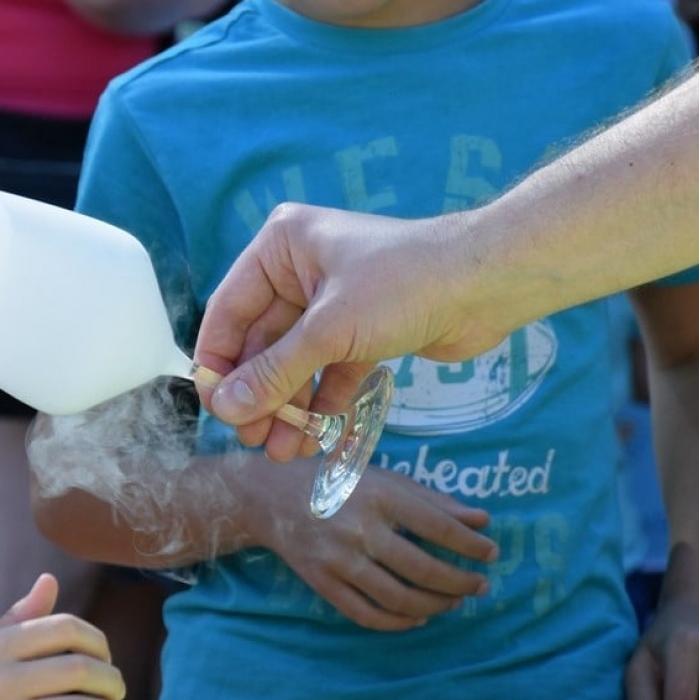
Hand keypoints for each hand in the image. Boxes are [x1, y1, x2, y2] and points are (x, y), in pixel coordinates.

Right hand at [193, 203, 493, 459]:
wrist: (486, 285)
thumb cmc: (403, 284)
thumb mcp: (329, 331)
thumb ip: (274, 373)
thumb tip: (224, 408)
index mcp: (282, 247)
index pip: (231, 309)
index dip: (218, 360)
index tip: (212, 407)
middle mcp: (302, 270)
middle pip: (262, 342)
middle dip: (258, 394)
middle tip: (250, 439)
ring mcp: (333, 303)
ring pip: (295, 363)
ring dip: (288, 407)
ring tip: (281, 453)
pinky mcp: (363, 332)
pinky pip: (329, 372)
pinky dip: (321, 405)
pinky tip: (313, 441)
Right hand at [246, 462, 496, 629]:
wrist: (269, 496)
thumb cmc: (336, 481)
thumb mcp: (383, 478)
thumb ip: (432, 500)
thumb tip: (481, 520)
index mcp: (378, 496)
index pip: (437, 526)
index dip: (470, 545)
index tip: (491, 553)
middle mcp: (359, 529)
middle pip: (422, 568)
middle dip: (460, 581)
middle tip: (479, 585)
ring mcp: (338, 560)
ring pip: (399, 598)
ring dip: (435, 605)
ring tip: (453, 601)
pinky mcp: (322, 583)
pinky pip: (367, 614)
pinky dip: (397, 622)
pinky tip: (417, 617)